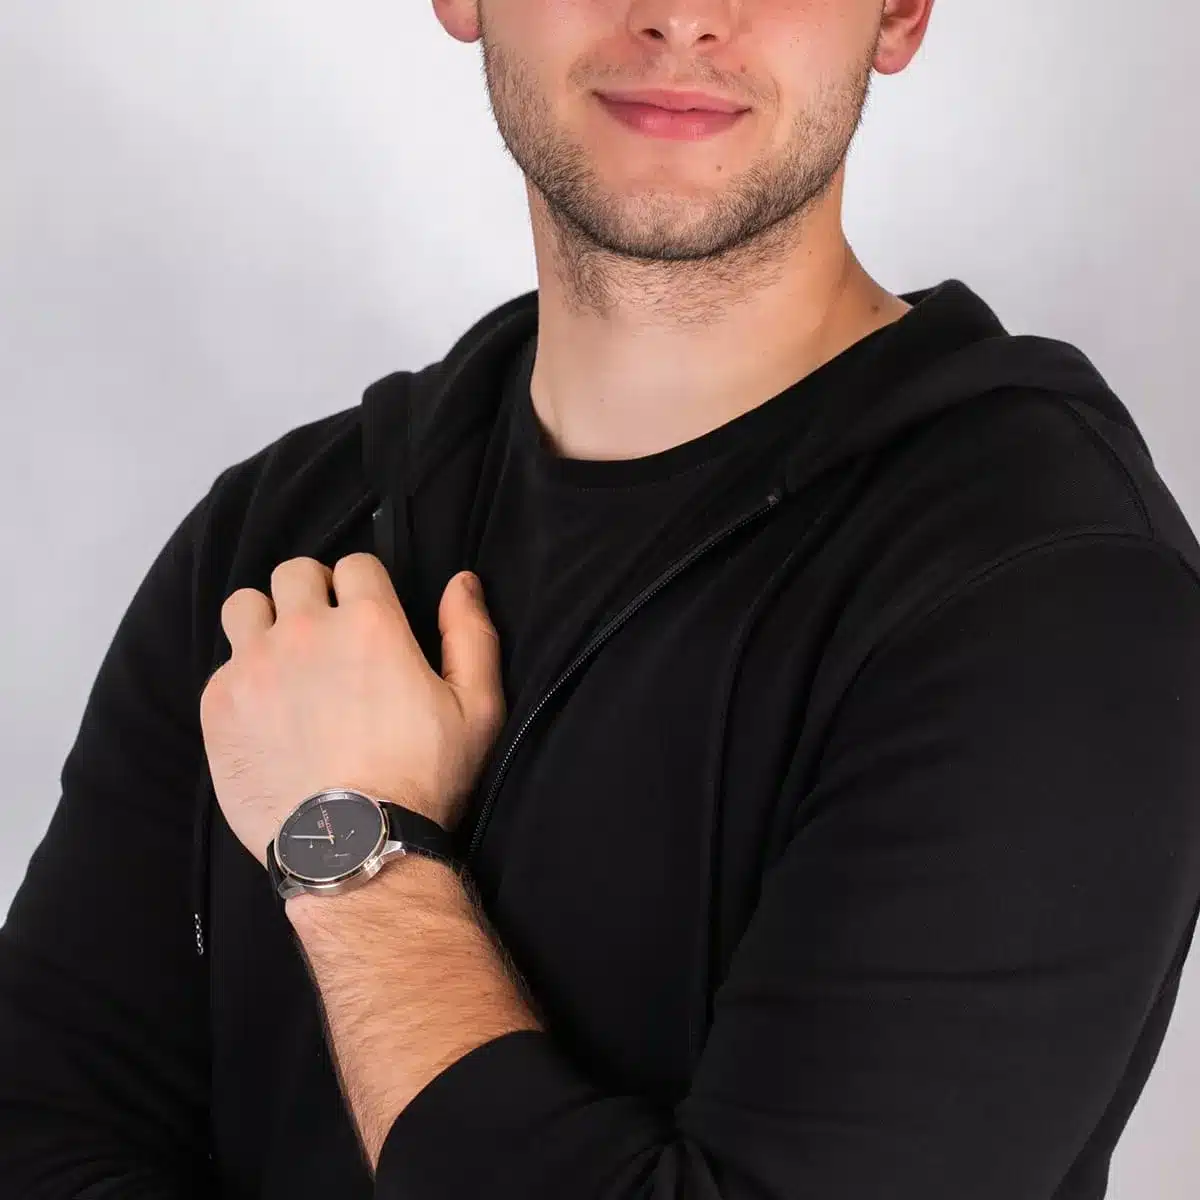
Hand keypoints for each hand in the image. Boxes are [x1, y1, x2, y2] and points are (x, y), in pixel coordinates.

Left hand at [198, 555, 505, 869]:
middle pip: (294, 572)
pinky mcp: (218, 705)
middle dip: (312, 593)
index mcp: (370, 623)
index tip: (368, 618)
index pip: (356, 564)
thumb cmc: (423, 782)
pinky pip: (221, 665)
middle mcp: (305, 631)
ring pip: (244, 606)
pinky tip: (266, 713)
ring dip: (265, 622)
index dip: (366, 588)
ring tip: (284, 661)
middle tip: (326, 636)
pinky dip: (242, 678)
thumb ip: (471, 635)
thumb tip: (461, 582)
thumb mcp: (477, 709)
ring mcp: (253, 666)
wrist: (353, 850)